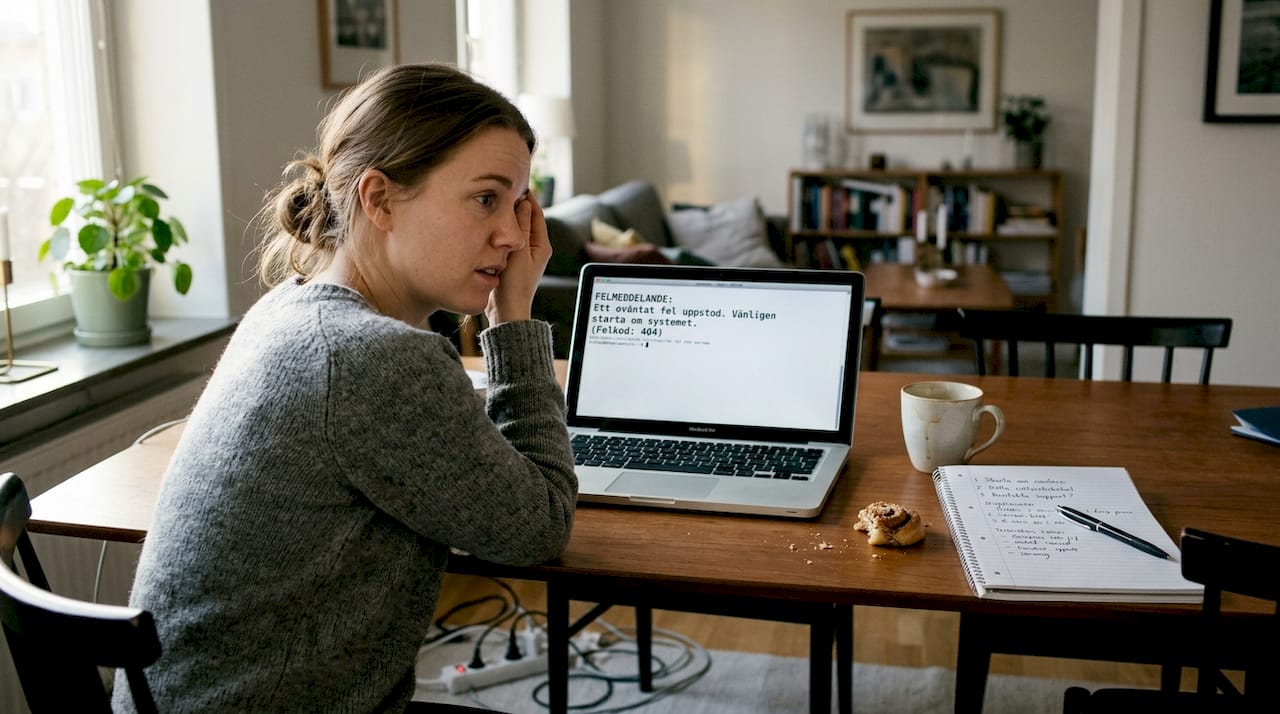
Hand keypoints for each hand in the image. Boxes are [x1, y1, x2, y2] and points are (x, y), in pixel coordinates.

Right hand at [486, 195, 551, 325]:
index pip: (536, 213)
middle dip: (516, 205)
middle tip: (503, 190)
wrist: (507, 312)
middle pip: (526, 219)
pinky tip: (491, 227)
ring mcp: (524, 255)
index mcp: (542, 244)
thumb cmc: (514, 286)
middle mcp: (535, 248)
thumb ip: (520, 227)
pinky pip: (508, 240)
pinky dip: (501, 231)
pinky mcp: (513, 261)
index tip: (516, 183)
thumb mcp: (518, 252)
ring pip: (515, 229)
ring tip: (496, 205)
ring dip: (507, 218)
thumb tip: (524, 203)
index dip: (528, 197)